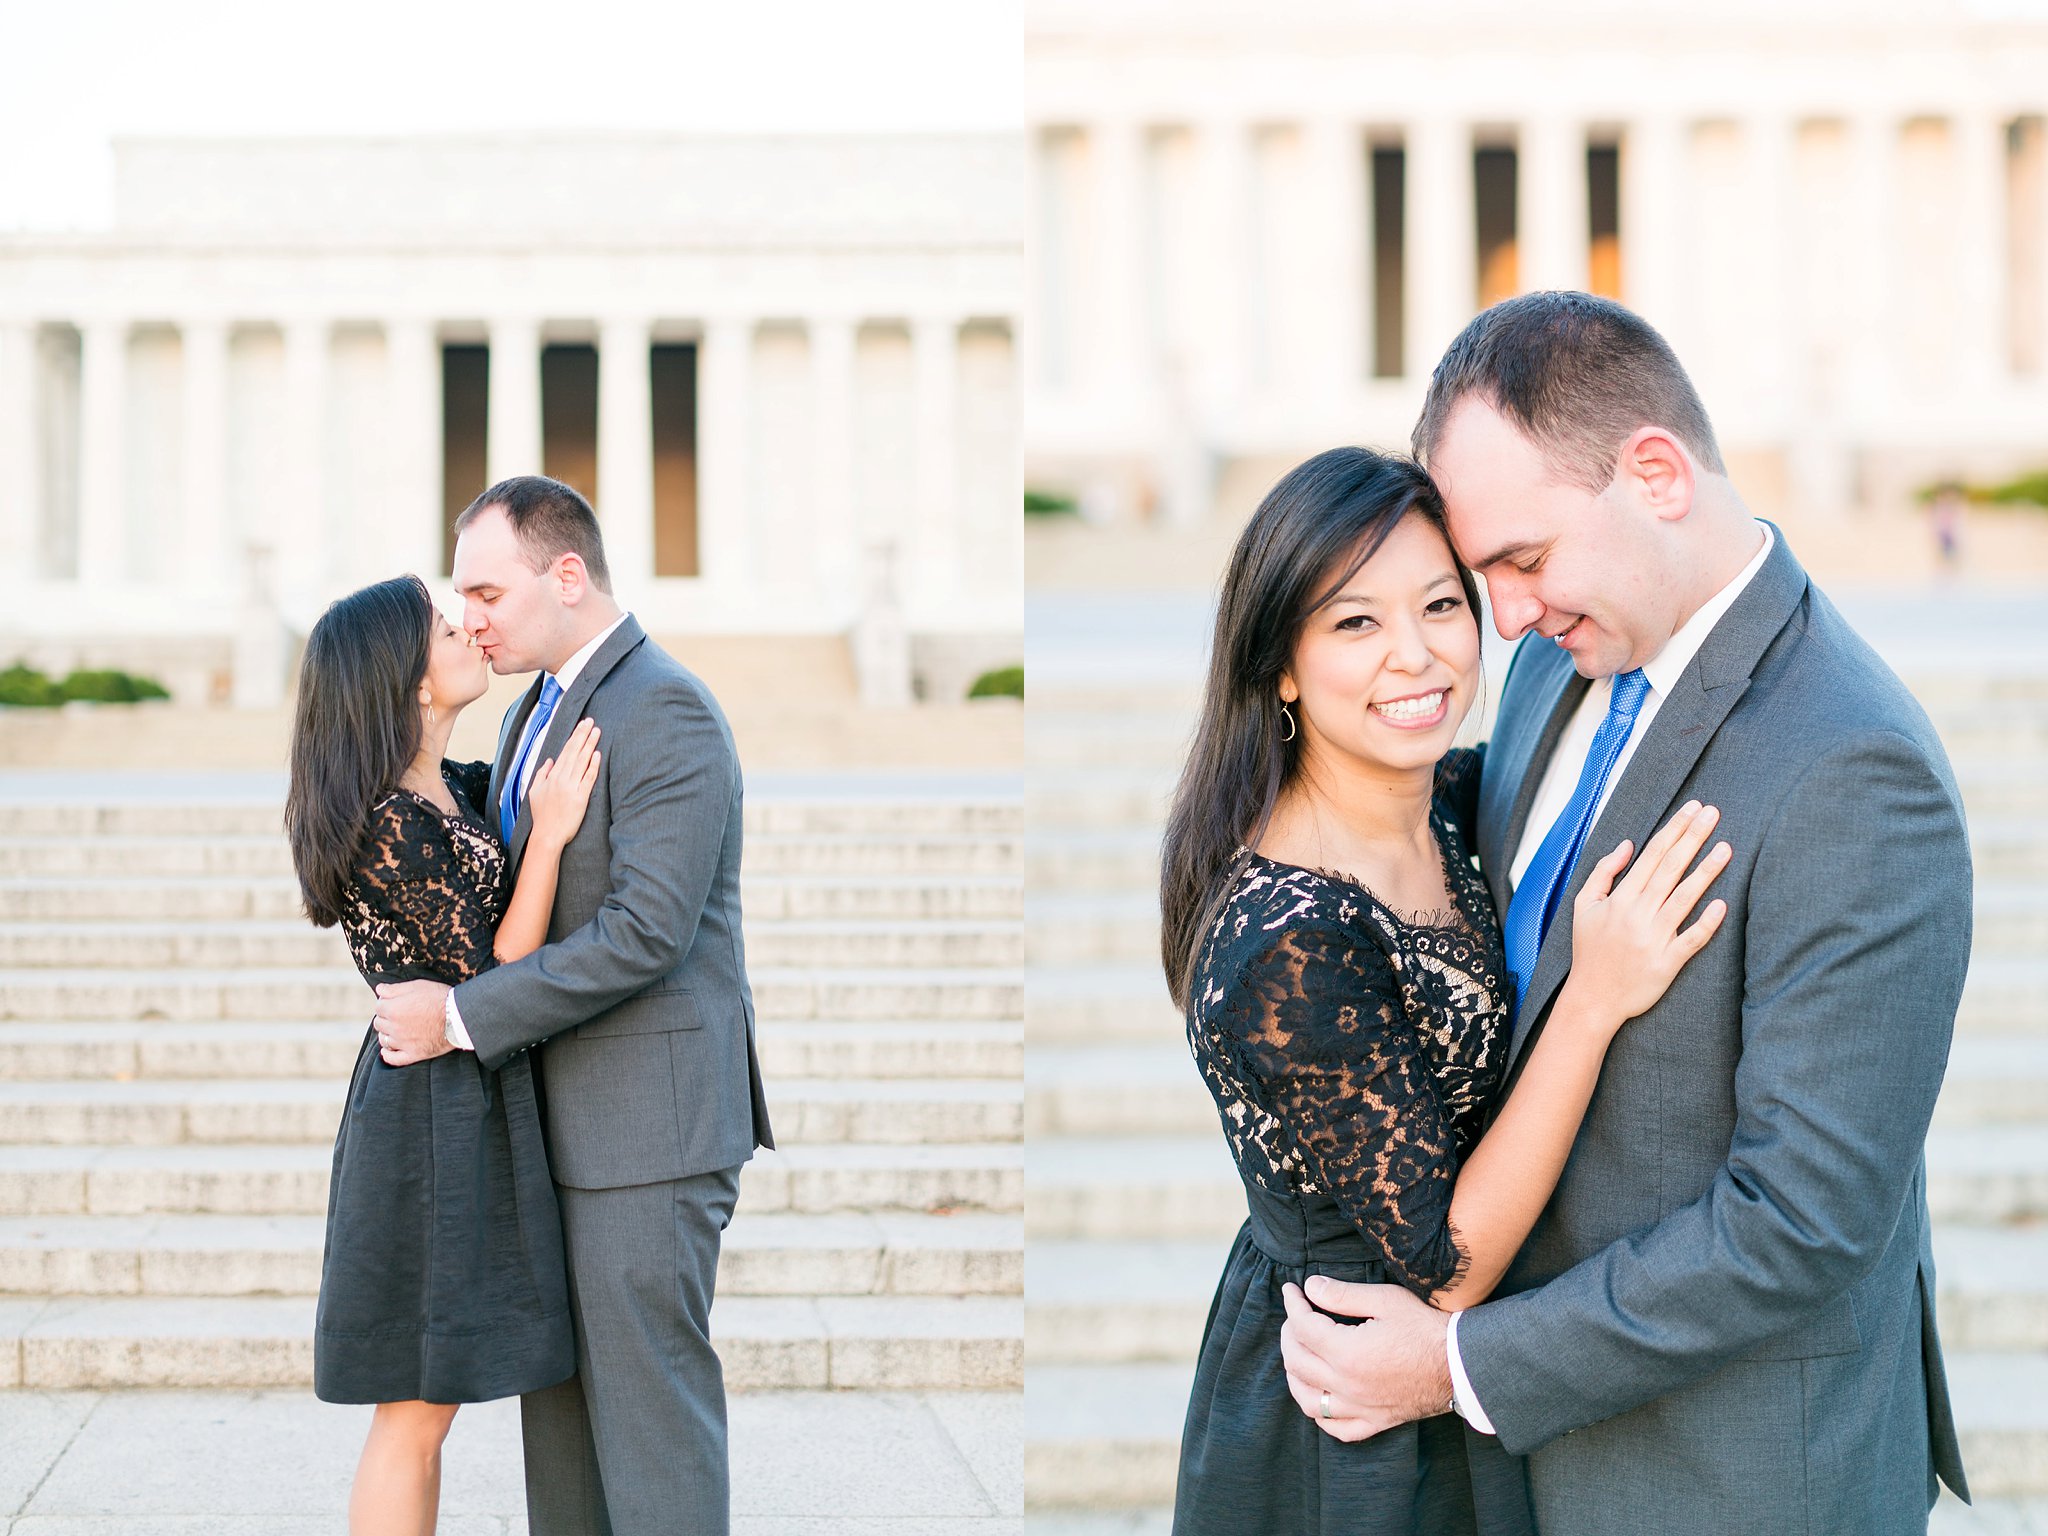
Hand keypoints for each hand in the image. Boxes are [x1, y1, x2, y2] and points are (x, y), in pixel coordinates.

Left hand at [372, 979, 454, 1065]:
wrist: (459, 1016)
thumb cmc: (439, 998)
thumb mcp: (417, 986)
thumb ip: (394, 988)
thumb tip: (379, 990)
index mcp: (393, 1009)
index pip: (379, 1006)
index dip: (386, 1002)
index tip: (395, 1001)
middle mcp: (394, 1027)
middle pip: (379, 1023)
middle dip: (386, 1017)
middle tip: (398, 1013)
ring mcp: (403, 1043)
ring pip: (384, 1040)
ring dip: (387, 1033)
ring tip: (396, 1029)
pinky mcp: (413, 1054)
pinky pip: (393, 1059)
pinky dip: (388, 1055)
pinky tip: (388, 1050)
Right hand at [525, 718, 600, 851]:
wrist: (547, 834)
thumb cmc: (542, 815)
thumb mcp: (534, 792)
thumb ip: (541, 774)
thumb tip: (549, 760)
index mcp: (552, 776)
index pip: (565, 752)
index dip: (574, 737)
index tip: (581, 726)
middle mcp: (561, 779)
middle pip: (574, 752)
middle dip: (583, 735)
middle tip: (591, 722)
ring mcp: (571, 787)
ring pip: (582, 761)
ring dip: (589, 745)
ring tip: (596, 732)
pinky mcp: (581, 797)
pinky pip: (588, 778)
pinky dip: (593, 765)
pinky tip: (597, 754)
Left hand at [1279, 1278, 1452, 1441]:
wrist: (1462, 1364)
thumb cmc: (1426, 1328)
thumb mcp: (1385, 1300)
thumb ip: (1342, 1294)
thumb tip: (1310, 1286)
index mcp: (1347, 1353)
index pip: (1302, 1327)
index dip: (1293, 1304)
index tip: (1292, 1290)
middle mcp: (1348, 1385)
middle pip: (1297, 1362)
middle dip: (1289, 1334)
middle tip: (1296, 1316)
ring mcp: (1360, 1408)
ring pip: (1308, 1400)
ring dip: (1295, 1376)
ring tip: (1297, 1354)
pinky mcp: (1375, 1422)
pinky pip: (1336, 1427)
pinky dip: (1320, 1414)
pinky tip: (1319, 1396)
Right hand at [1564, 800, 1730, 1028]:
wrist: (1593, 999)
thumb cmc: (1590, 950)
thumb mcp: (1582, 906)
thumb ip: (1604, 872)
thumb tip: (1628, 844)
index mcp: (1620, 898)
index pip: (1652, 855)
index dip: (1673, 829)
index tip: (1692, 809)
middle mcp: (1638, 914)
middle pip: (1670, 868)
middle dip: (1692, 837)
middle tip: (1713, 813)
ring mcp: (1654, 938)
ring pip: (1684, 898)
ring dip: (1706, 871)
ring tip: (1726, 847)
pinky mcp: (1668, 962)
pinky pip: (1692, 939)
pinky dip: (1707, 922)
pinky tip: (1722, 904)